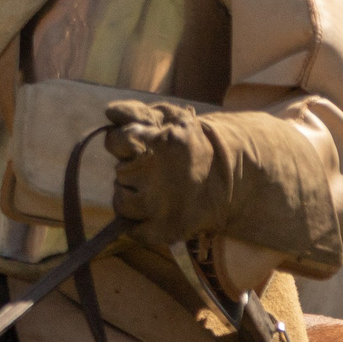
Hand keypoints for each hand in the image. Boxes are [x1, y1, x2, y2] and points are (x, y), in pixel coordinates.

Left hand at [102, 101, 227, 245]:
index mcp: (161, 142)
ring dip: (131, 196)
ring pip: (121, 201)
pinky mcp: (165, 229)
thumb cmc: (194, 144)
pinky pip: (133, 229)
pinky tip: (151, 214)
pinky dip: (137, 224)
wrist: (232, 178)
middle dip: (132, 171)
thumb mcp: (173, 118)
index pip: (116, 141)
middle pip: (120, 173)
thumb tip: (110, 111)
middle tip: (155, 172)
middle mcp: (156, 174)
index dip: (122, 144)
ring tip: (153, 192)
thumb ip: (138, 112)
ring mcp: (159, 204)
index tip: (137, 147)